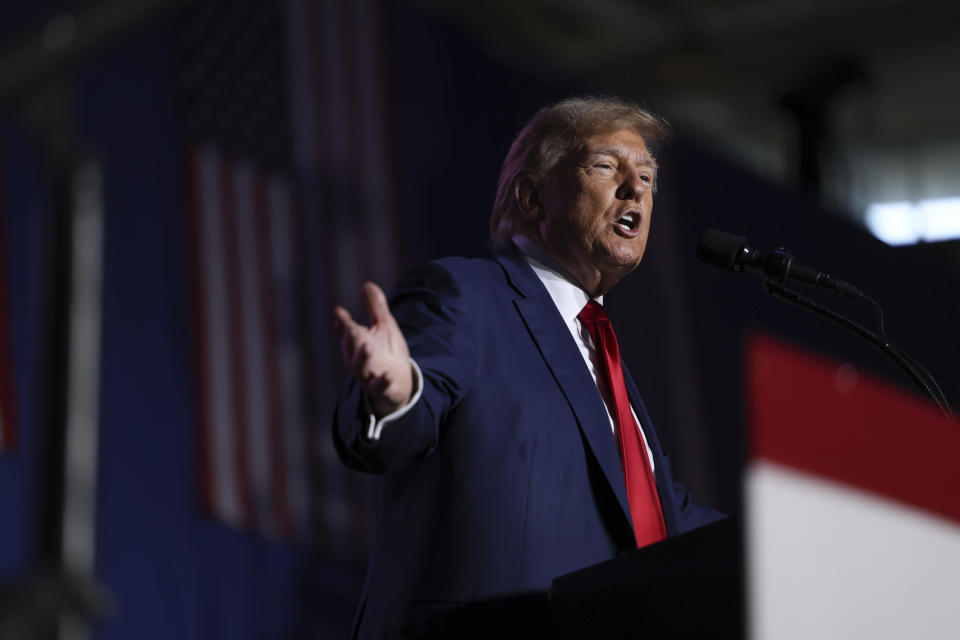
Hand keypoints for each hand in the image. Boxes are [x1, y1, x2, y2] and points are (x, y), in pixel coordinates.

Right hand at [334, 282, 412, 418]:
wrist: (397, 383)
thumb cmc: (387, 352)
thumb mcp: (384, 326)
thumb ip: (375, 307)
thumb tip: (366, 284)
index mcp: (356, 343)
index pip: (346, 331)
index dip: (342, 323)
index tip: (340, 313)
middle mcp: (357, 359)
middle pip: (350, 348)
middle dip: (350, 339)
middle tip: (351, 329)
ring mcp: (368, 374)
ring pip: (361, 367)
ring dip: (363, 358)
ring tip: (367, 348)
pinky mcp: (382, 388)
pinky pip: (380, 387)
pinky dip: (383, 383)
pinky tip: (388, 377)